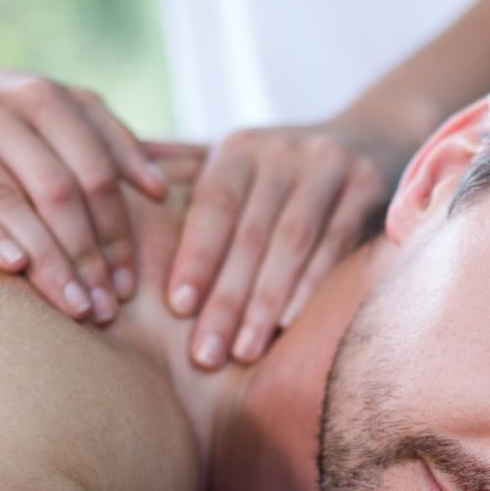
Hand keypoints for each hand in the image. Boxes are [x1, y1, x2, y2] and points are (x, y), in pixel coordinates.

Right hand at [0, 54, 169, 322]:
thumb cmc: (4, 111)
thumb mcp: (60, 107)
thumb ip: (111, 140)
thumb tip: (159, 189)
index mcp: (40, 97)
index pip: (92, 172)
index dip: (116, 232)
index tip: (128, 285)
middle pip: (55, 190)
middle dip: (86, 256)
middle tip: (104, 310)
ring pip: (7, 200)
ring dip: (47, 259)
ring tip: (73, 306)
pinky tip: (13, 266)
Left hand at [161, 113, 402, 369]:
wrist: (373, 136)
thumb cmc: (284, 171)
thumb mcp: (239, 163)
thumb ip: (183, 176)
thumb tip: (116, 188)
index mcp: (240, 148)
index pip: (213, 204)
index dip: (196, 256)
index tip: (178, 307)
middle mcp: (283, 151)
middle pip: (251, 233)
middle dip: (226, 298)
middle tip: (204, 355)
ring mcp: (330, 166)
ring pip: (293, 243)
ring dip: (265, 303)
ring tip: (243, 352)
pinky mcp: (369, 187)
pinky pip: (336, 245)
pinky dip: (311, 287)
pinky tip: (289, 326)